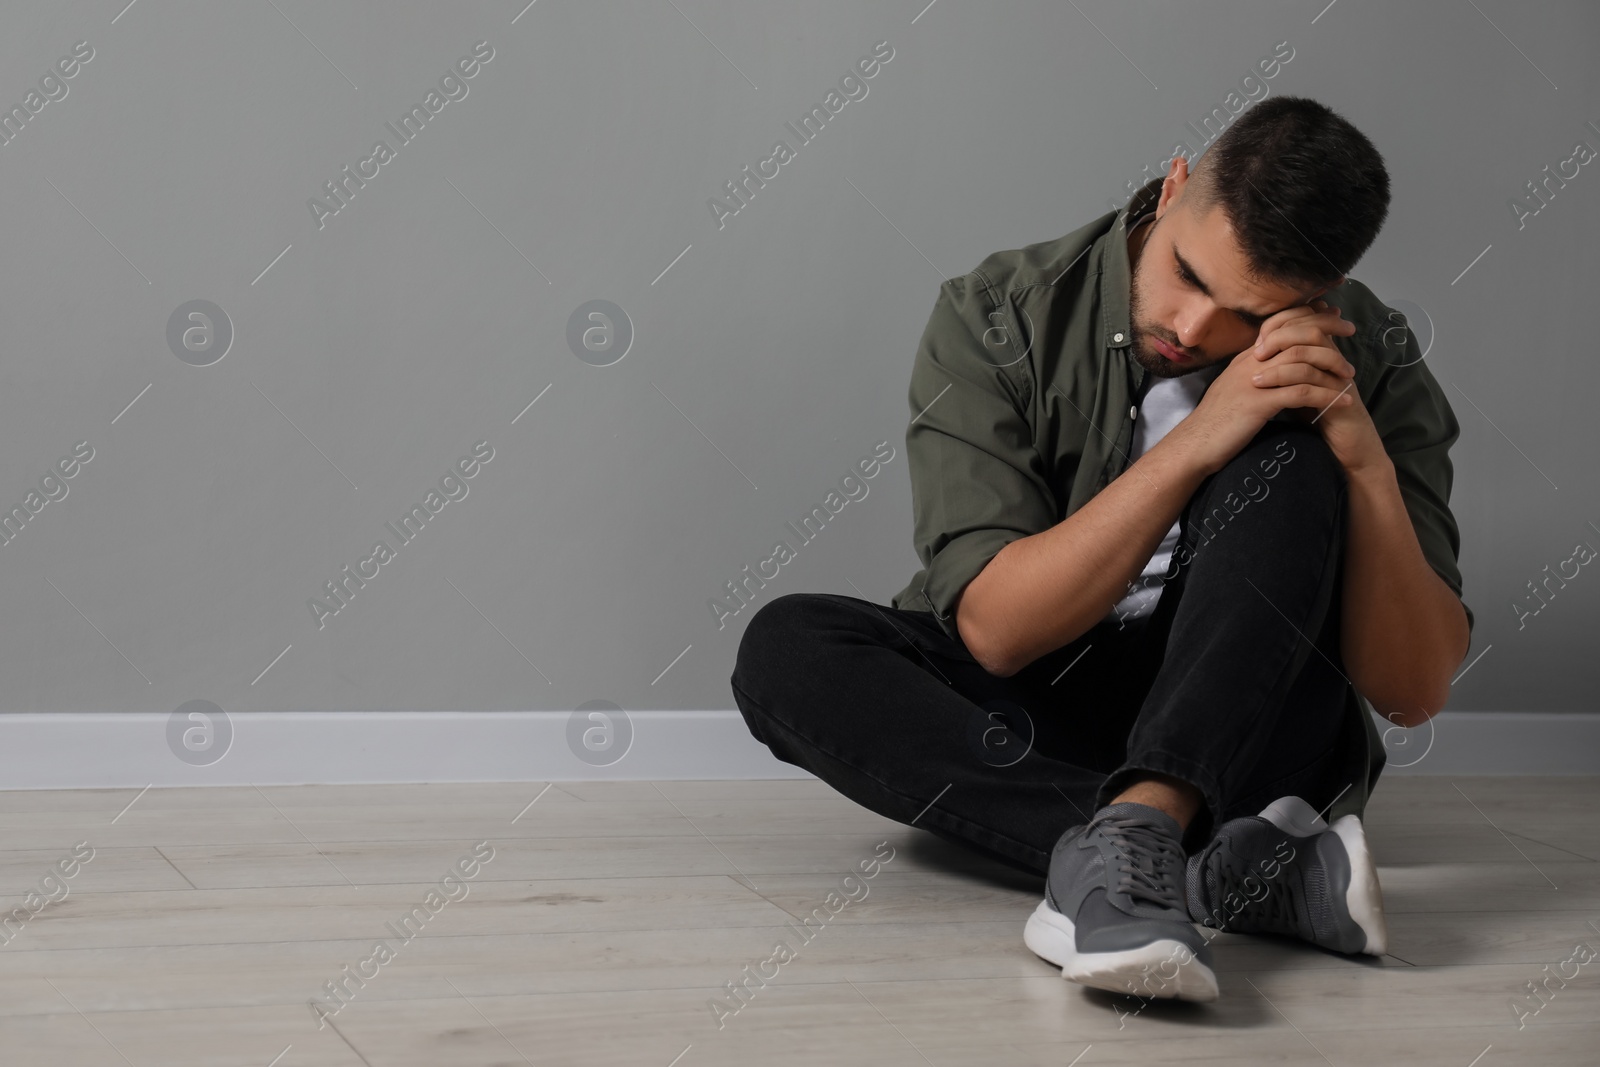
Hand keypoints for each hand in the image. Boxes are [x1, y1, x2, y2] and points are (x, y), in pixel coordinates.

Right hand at [1169, 299, 1359, 475]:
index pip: (1280, 323)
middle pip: (1295, 334)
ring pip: (1301, 360)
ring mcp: (1255, 381)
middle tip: (1350, 332)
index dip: (1309, 315)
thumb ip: (1255, 372)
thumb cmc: (1215, 421)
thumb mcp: (1235, 388)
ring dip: (1331, 365)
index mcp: (1247, 357)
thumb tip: (1275, 366)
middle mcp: (1251, 362)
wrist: (1194, 444)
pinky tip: (1342, 403)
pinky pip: (1301, 393)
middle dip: (1328, 329)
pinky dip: (1326, 396)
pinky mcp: (1260, 403)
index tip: (1333, 315)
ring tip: (1350, 376)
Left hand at [1273, 299, 1389, 472]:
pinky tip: (1270, 393)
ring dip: (1279, 363)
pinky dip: (1289, 385)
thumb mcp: (1296, 386)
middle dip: (1279, 336)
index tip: (1257, 339)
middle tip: (1256, 351)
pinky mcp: (1339, 397)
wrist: (1346, 444)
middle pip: (1309, 329)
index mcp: (1321, 353)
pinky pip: (1315, 382)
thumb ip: (1284, 368)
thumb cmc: (1318, 415)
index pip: (1303, 321)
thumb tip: (1257, 354)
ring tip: (1254, 377)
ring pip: (1311, 353)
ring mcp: (1338, 376)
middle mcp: (1332, 359)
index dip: (1278, 324)